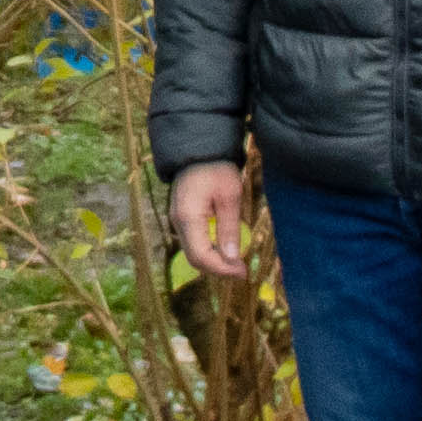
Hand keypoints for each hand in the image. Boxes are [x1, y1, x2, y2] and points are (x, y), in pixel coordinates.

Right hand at [169, 160, 252, 281]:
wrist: (200, 149)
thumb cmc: (217, 168)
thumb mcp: (230, 196)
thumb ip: (229, 228)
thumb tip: (232, 259)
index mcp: (188, 218)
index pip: (201, 256)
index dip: (222, 269)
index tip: (243, 271)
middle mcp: (178, 223)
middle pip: (195, 258)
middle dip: (219, 268)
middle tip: (242, 270)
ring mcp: (178, 220)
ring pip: (194, 252)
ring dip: (215, 260)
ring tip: (236, 261)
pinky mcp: (183, 217)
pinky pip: (194, 241)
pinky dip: (210, 249)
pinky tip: (226, 246)